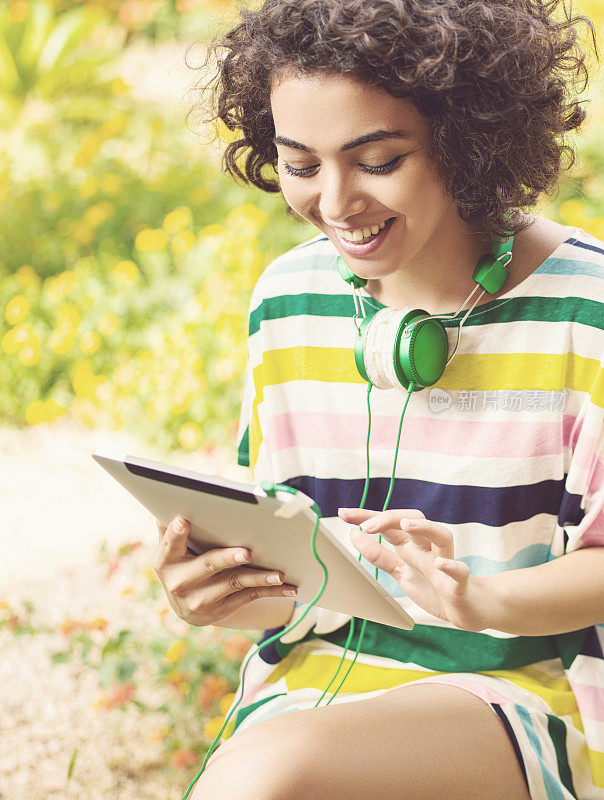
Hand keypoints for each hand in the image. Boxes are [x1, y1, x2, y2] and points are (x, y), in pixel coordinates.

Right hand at [154, 517, 297, 626]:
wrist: (187, 604)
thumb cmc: (183, 562)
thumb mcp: (172, 547)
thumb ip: (170, 525)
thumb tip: (169, 496)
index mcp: (166, 561)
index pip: (170, 545)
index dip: (176, 534)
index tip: (183, 520)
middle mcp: (181, 583)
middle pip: (209, 565)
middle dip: (228, 558)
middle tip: (247, 552)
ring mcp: (201, 599)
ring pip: (235, 583)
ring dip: (259, 578)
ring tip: (278, 574)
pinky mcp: (221, 610)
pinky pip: (250, 597)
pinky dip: (271, 591)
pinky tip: (288, 587)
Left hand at [338, 508, 490, 631]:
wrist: (468, 610)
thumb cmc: (434, 586)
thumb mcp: (400, 571)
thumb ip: (379, 555)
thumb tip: (355, 535)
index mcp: (412, 546)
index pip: (388, 524)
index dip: (366, 516)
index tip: (343, 513)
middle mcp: (428, 549)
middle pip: (414, 520)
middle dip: (389, 518)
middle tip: (366, 526)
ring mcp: (445, 563)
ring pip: (442, 536)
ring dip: (424, 527)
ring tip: (405, 526)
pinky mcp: (460, 583)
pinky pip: (459, 571)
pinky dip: (450, 566)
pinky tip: (440, 564)